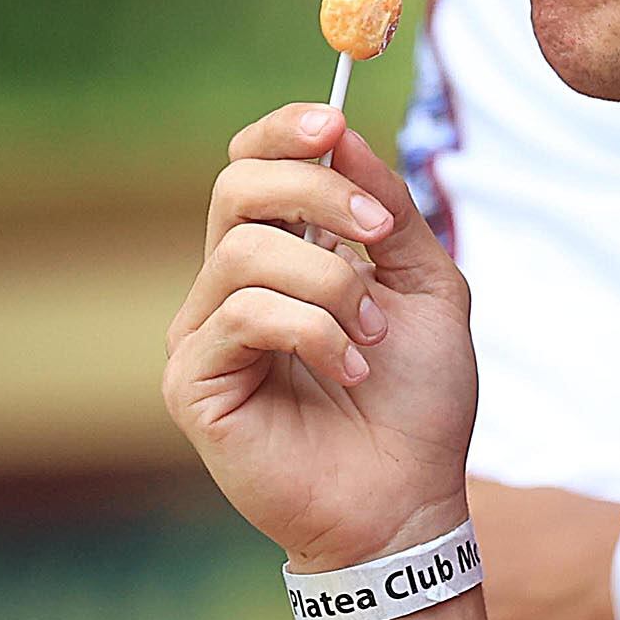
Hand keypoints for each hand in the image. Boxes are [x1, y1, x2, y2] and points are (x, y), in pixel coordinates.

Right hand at [164, 105, 477, 570]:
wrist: (412, 500)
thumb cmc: (420, 404)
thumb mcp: (427, 286)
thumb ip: (387, 210)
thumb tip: (338, 131)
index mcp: (286, 257)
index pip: (252, 164)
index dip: (282, 132)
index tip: (331, 120)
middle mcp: (233, 287)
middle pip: (235, 186)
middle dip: (316, 191)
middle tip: (378, 232)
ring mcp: (206, 333)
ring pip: (244, 250)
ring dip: (330, 282)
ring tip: (371, 335)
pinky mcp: (192, 382)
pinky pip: (241, 314)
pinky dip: (311, 331)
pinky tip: (351, 372)